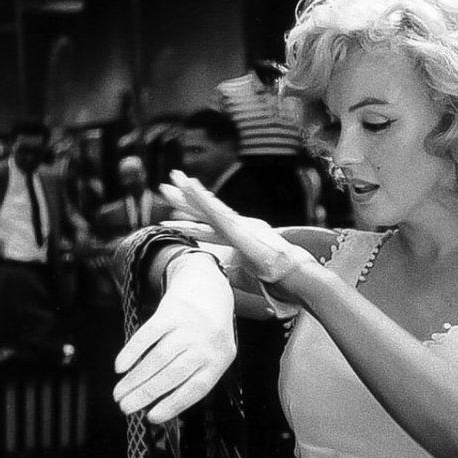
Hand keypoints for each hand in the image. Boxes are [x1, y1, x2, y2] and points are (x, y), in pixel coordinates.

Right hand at [113, 253, 235, 422]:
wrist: (208, 284)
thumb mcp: (213, 350)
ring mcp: (190, 325)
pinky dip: (132, 352)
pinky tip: (120, 367)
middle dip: (146, 395)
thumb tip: (158, 404)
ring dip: (135, 379)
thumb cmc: (207, 327)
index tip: (151, 418)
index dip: (172, 405)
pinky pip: (149, 335)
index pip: (196, 389)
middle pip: (173, 375)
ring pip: (158, 358)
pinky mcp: (172, 310)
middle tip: (125, 407)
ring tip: (119, 393)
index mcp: (221, 359)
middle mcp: (207, 343)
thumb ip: (194, 373)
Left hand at [161, 171, 312, 292]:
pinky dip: (202, 197)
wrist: (293, 273)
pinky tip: (189, 186)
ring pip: (208, 206)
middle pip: (204, 211)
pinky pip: (216, 210)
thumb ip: (231, 273)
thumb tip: (217, 280)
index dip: (190, 221)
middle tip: (165, 186)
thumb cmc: (275, 277)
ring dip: (189, 192)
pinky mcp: (238, 227)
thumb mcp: (246, 276)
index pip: (208, 227)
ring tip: (173, 178)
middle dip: (183, 200)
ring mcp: (238, 224)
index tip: (172, 215)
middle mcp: (237, 225)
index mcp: (238, 236)